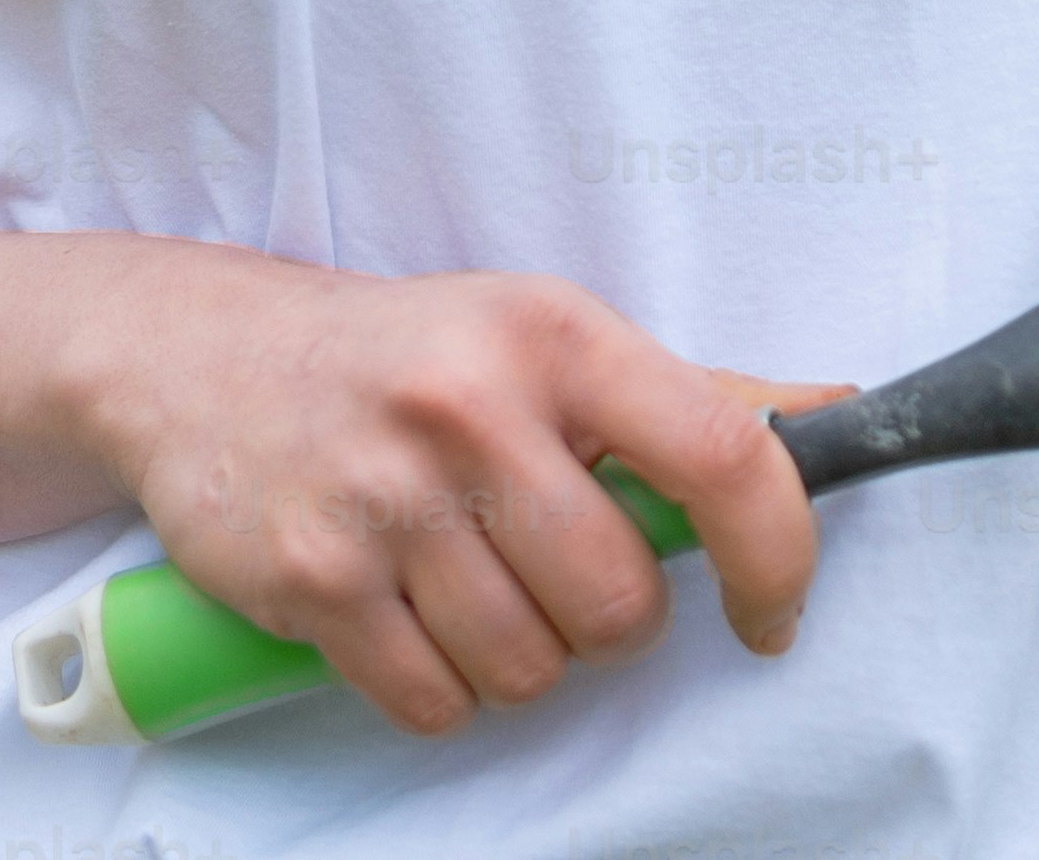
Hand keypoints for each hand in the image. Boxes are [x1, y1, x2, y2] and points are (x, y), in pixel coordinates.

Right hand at [73, 252, 842, 737]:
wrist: (198, 355)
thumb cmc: (408, 356)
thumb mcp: (545, 336)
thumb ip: (693, 394)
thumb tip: (840, 412)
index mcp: (553, 334)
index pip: (722, 457)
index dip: (776, 557)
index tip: (767, 613)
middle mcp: (470, 407)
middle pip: (618, 606)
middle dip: (602, 618)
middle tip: (549, 566)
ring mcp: (384, 496)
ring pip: (528, 670)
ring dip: (515, 655)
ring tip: (465, 579)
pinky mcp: (310, 576)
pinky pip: (435, 703)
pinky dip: (436, 687)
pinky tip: (404, 613)